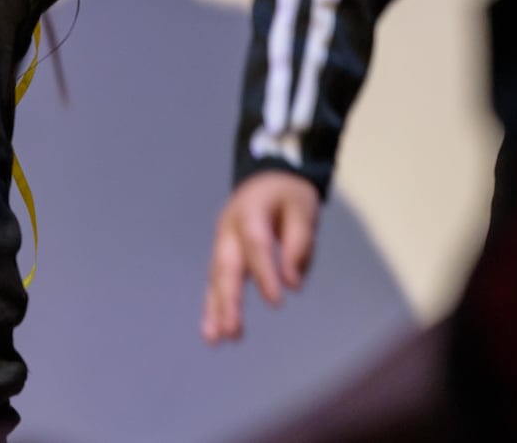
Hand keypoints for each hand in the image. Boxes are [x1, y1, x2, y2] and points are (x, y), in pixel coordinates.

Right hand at [202, 170, 319, 343]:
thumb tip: (292, 283)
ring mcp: (222, 242)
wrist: (267, 178)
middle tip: (232, 331)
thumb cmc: (288, 194)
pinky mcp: (223, 254)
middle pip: (226, 266)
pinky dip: (213, 305)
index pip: (255, 244)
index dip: (264, 272)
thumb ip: (299, 242)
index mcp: (249, 211)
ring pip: (215, 277)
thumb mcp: (303, 208)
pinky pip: (216, 281)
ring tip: (215, 338)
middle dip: (228, 300)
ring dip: (215, 308)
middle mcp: (228, 228)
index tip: (277, 302)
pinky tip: (213, 330)